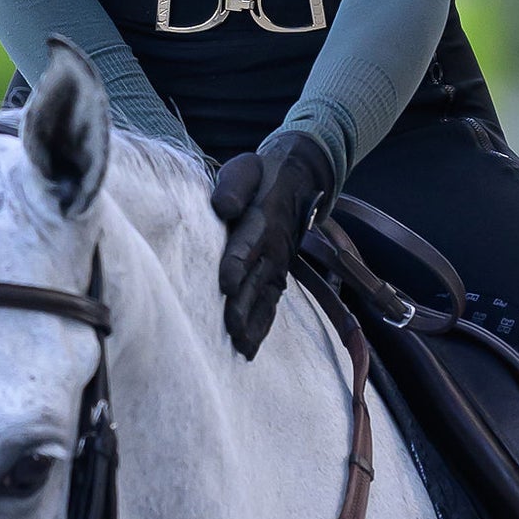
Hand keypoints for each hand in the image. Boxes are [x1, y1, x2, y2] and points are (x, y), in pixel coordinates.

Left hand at [210, 132, 332, 359]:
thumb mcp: (246, 169)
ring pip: (263, 298)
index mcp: (261, 219)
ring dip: (252, 323)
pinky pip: (270, 305)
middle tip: (230, 329)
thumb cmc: (261, 176)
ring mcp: (276, 265)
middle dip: (243, 305)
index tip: (227, 283)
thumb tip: (222, 205)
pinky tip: (248, 349)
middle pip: (256, 279)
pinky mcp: (275, 277)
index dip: (238, 262)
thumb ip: (233, 185)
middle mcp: (272, 247)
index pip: (247, 243)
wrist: (296, 181)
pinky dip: (261, 327)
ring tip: (240, 347)